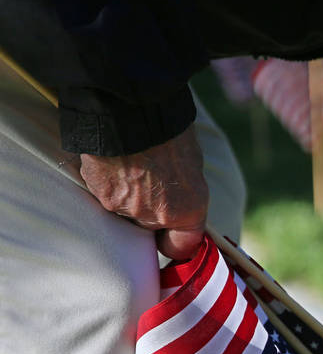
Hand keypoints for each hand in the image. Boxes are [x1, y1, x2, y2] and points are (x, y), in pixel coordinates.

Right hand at [79, 127, 208, 259]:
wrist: (134, 107)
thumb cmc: (170, 130)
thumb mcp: (191, 164)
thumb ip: (183, 191)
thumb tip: (178, 196)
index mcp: (187, 210)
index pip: (183, 246)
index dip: (175, 241)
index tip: (170, 235)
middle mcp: (157, 216)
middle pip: (149, 225)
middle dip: (148, 208)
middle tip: (148, 179)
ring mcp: (125, 207)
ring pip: (125, 209)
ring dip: (126, 192)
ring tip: (130, 162)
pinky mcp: (100, 192)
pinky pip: (104, 191)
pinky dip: (107, 179)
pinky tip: (113, 158)